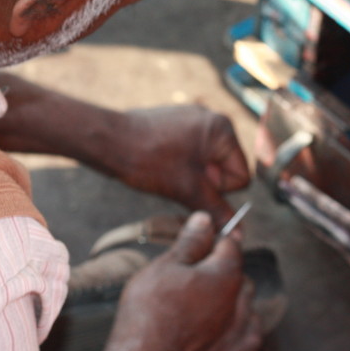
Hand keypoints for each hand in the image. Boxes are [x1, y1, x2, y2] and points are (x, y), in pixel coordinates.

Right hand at [91, 212, 261, 350]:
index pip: (231, 245)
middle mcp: (243, 306)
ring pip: (244, 311)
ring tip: (194, 314)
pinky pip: (241, 342)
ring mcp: (243, 339)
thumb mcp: (163, 269)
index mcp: (227, 276)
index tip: (200, 242)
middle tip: (188, 282)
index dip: (214, 240)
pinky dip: (228, 337)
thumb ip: (190, 242)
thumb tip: (204, 218)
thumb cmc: (149, 321)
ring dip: (228, 307)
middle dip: (221, 275)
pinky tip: (204, 339)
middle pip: (238, 278)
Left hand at [119, 106, 250, 224]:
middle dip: (204, 181)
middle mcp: (213, 118)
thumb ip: (216, 210)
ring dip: (191, 174)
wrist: (109, 140)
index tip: (192, 183)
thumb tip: (237, 232)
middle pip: (224, 168)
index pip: (240, 176)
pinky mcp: (176, 121)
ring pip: (205, 162)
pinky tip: (160, 163)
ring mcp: (193, 118)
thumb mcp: (187, 190)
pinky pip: (190, 151)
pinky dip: (179, 162)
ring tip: (167, 170)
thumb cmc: (149, 160)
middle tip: (178, 178)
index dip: (218, 189)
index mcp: (223, 130)